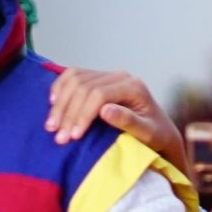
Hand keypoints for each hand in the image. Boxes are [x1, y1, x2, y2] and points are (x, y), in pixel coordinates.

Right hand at [46, 67, 188, 175]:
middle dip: (68, 112)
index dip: (82, 114)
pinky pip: (73, 76)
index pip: (98, 94)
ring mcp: (109, 75)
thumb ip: (129, 122)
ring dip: (60, 103)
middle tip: (58, 136)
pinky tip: (52, 103)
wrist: (159, 131)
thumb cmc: (156, 135)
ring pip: (75, 80)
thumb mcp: (148, 133)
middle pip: (83, 87)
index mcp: (133, 87)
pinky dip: (60, 88)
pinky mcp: (99, 79)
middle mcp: (120, 76)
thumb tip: (105, 110)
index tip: (73, 136)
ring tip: (52, 126)